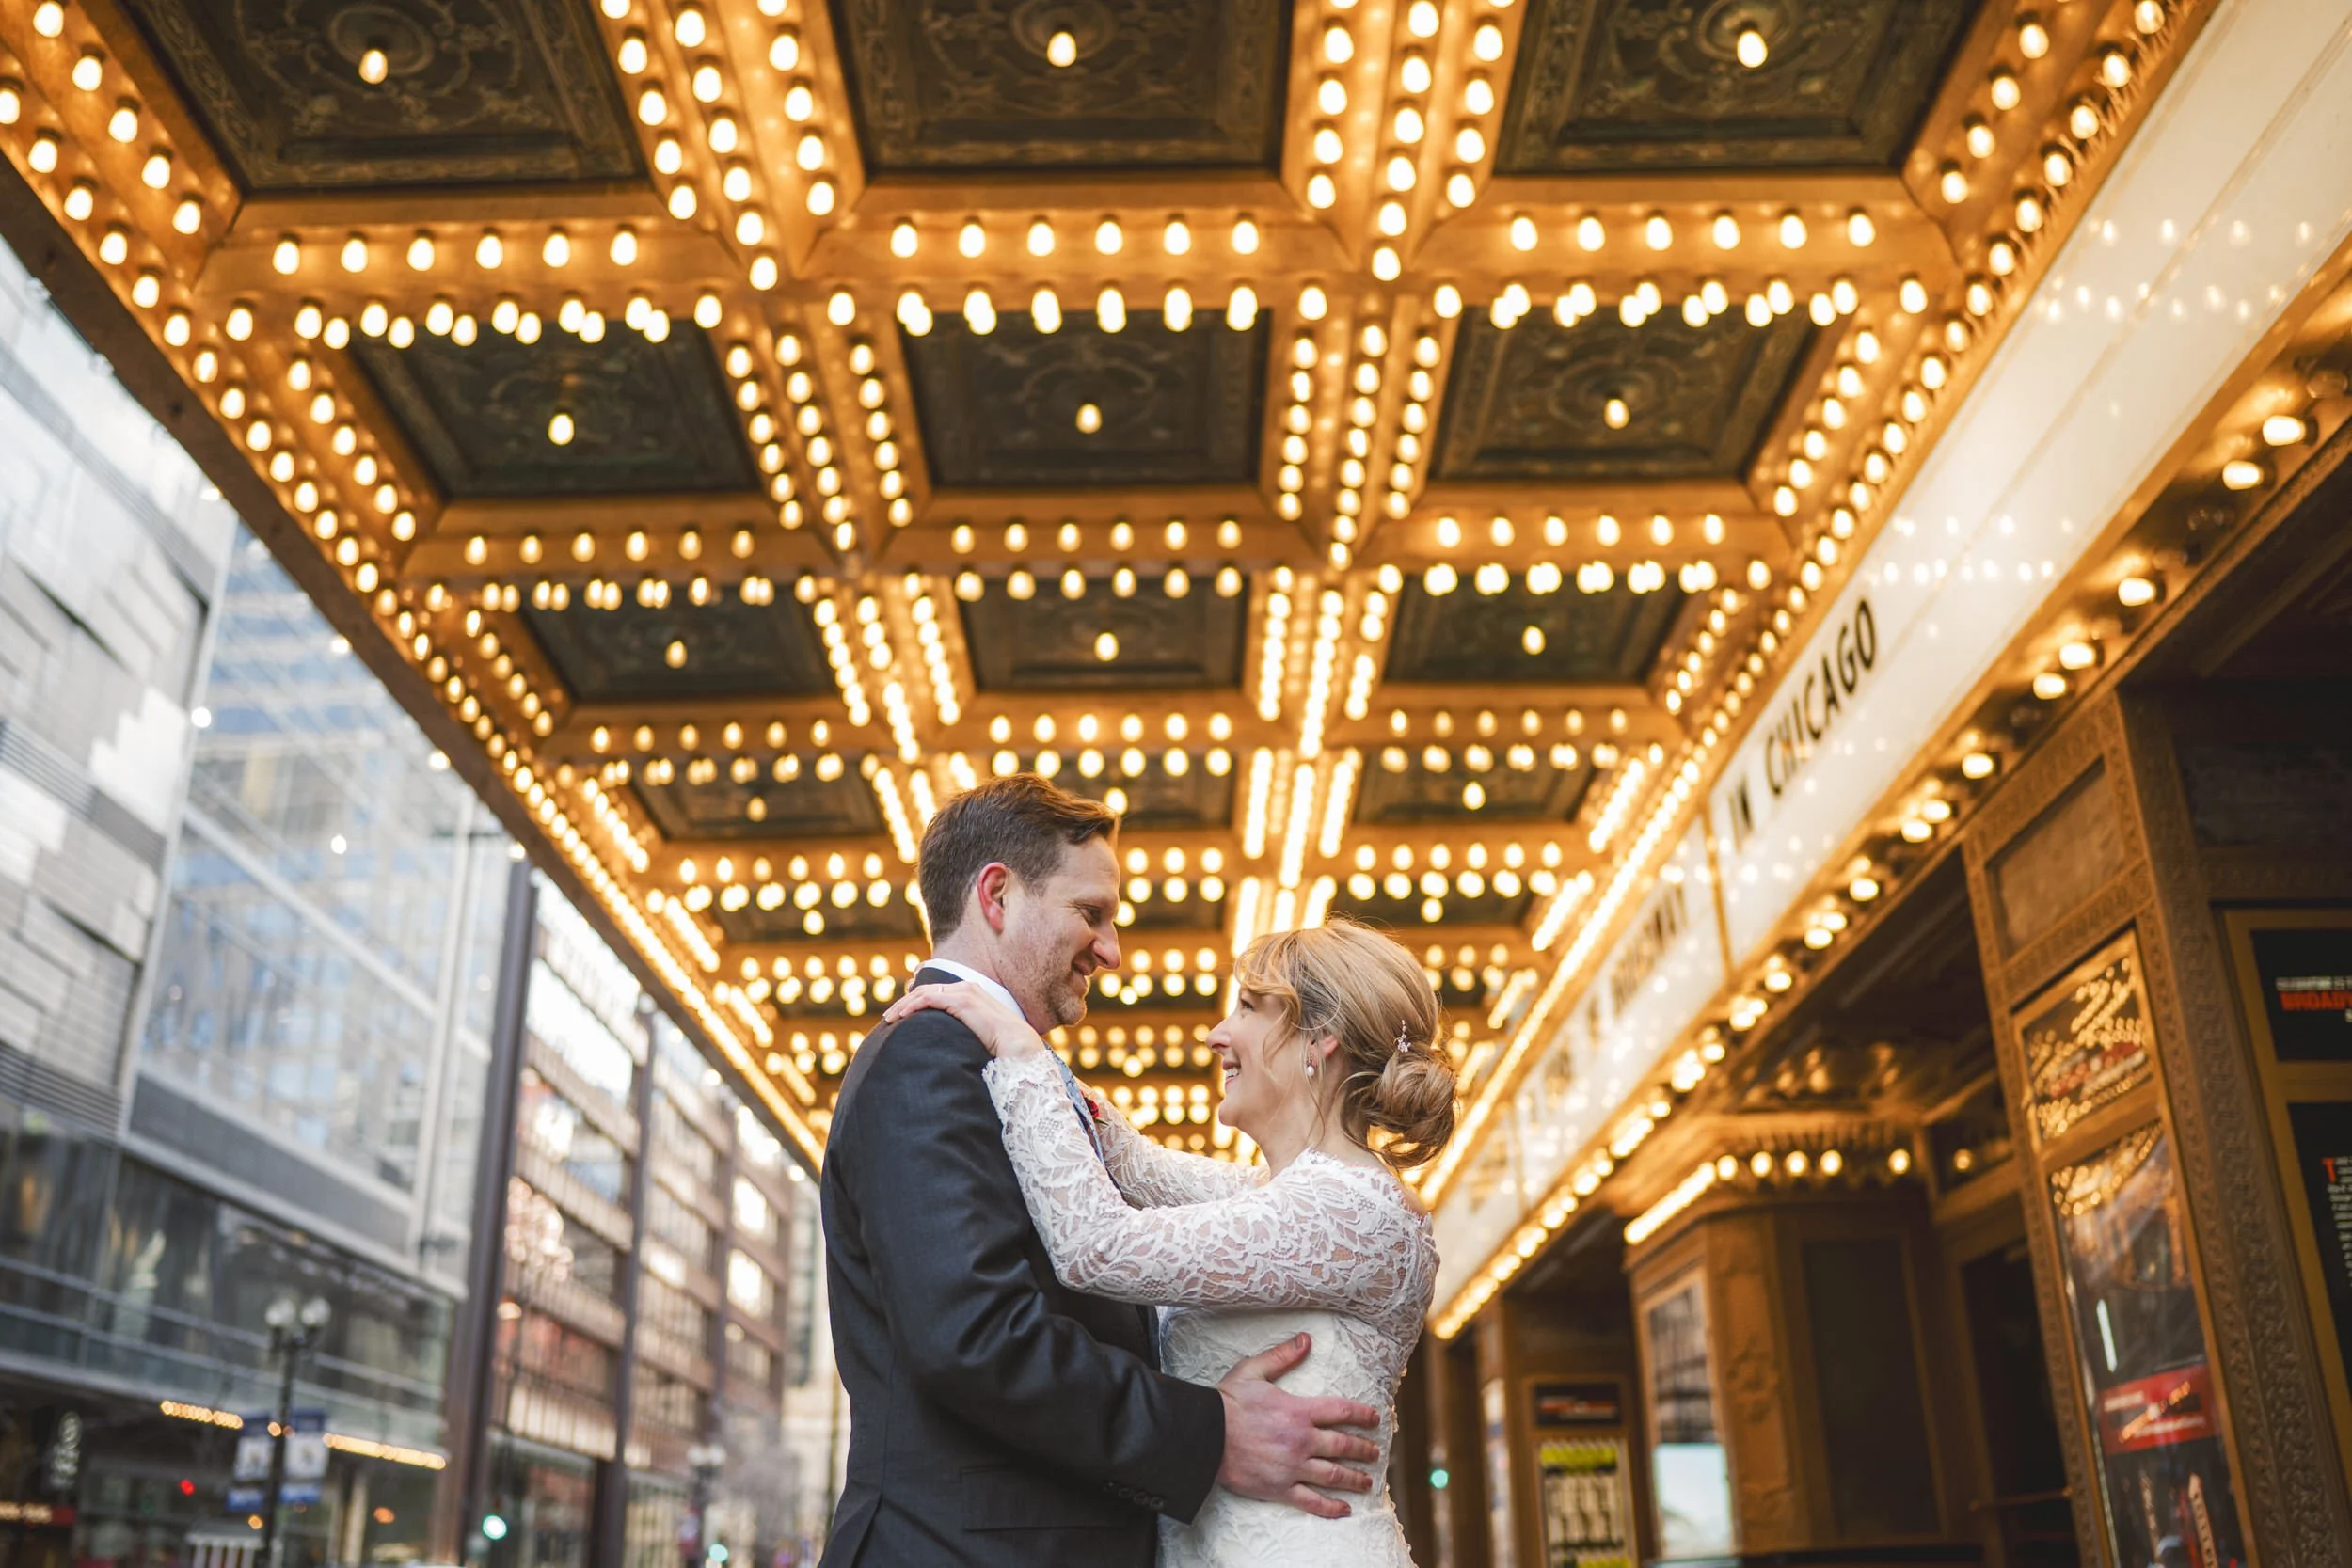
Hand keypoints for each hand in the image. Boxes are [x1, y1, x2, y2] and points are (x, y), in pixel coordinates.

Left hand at [879, 980, 1045, 1059]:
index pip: (935, 990)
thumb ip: (964, 1030)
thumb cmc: (1001, 1045)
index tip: (900, 1012)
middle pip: (925, 989)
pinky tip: (901, 1017)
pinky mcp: (961, 1001)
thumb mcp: (978, 1033)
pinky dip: (912, 1006)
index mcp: (970, 993)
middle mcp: (966, 988)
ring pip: (923, 992)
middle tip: (889, 1017)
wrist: (1017, 1045)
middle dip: (904, 1002)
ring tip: (890, 1018)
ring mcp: (964, 992)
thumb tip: (949, 1042)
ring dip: (903, 1004)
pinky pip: (928, 999)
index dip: (915, 998)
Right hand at [1214, 1333, 1381, 1519]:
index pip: (1341, 1411)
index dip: (1362, 1414)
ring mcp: (1292, 1467)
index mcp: (1298, 1410)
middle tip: (1376, 1453)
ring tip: (1367, 1482)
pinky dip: (1330, 1508)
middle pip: (1343, 1446)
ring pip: (1333, 1475)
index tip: (1375, 1418)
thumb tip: (1306, 1340)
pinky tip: (1344, 1509)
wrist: (1203, 1435)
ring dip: (1355, 1479)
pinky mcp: (1279, 1489)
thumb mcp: (1254, 1370)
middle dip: (1364, 1449)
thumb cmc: (1227, 1402)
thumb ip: (1282, 1356)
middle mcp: (1301, 1440)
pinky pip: (1311, 1501)